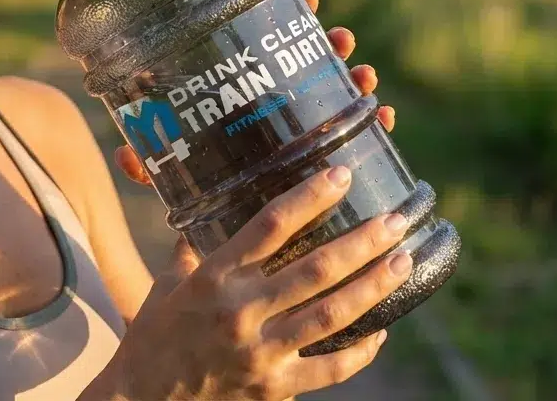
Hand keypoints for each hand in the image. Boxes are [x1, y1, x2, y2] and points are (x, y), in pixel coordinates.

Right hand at [100, 167, 411, 399]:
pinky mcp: (274, 388)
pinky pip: (331, 369)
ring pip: (332, 315)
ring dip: (373, 286)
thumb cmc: (152, 340)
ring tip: (403, 262)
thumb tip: (206, 214)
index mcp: (213, 278)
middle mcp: (240, 311)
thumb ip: (192, 252)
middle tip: (395, 220)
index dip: (309, 198)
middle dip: (362, 242)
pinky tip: (382, 330)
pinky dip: (361, 350)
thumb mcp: (165, 287)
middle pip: (315, 269)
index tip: (341, 176)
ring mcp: (261, 352)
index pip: (269, 227)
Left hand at [114, 0, 395, 185]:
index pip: (268, 49)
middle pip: (310, 64)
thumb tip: (126, 157)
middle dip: (331, 47)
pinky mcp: (332, 165)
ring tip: (365, 76)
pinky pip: (361, 139)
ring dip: (356, 81)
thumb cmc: (199, 206)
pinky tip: (384, 119)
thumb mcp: (176, 183)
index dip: (289, 18)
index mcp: (245, 100)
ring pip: (340, 97)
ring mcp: (309, 134)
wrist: (230, 257)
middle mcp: (281, 109)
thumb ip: (155, 169)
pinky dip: (374, 127)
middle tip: (342, 39)